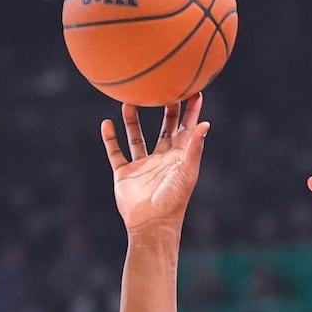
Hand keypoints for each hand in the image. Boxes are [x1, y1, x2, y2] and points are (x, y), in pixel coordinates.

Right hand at [101, 95, 209, 235]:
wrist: (151, 224)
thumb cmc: (173, 199)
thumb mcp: (186, 171)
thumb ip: (194, 148)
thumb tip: (205, 124)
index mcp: (179, 157)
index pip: (187, 129)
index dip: (192, 111)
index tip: (195, 91)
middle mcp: (161, 158)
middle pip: (164, 128)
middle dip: (165, 110)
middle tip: (163, 87)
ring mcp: (142, 165)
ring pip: (137, 137)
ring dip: (133, 121)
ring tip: (129, 101)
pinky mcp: (125, 173)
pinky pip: (116, 152)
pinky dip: (110, 139)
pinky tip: (106, 124)